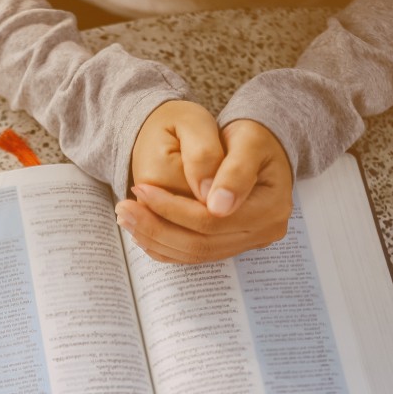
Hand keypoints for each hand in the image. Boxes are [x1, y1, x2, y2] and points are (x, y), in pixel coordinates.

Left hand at [116, 119, 293, 263]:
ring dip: (155, 239)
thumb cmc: (253, 138)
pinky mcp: (230, 245)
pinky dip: (165, 246)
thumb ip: (234, 170)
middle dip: (157, 227)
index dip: (172, 208)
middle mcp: (263, 233)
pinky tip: (141, 230)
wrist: (260, 147)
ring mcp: (247, 243)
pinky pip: (193, 255)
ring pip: (194, 254)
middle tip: (122, 208)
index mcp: (270, 209)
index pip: (211, 220)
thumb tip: (217, 208)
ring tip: (125, 218)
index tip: (140, 189)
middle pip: (201, 243)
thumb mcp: (247, 140)